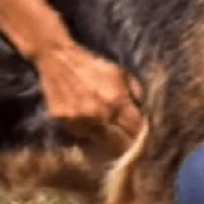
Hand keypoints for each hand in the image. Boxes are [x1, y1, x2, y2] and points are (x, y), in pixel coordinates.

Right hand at [32, 42, 146, 150]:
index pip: (136, 130)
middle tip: (129, 144)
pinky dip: (89, 135)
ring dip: (108, 142)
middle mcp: (99, 114)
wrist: (59, 59)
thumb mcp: (121, 73)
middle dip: (127, 145)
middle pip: (120, 144)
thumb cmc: (93, 66)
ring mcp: (80, 120)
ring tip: (111, 137)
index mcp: (117, 100)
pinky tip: (91, 126)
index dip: (142, 136)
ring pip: (100, 144)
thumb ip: (136, 93)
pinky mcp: (64, 122)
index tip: (144, 138)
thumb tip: (144, 113)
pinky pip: (82, 136)